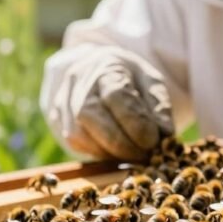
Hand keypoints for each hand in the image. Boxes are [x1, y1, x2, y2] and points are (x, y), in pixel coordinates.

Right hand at [48, 48, 173, 159]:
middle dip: (120, 143)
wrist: (100, 70)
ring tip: (133, 155)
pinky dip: (97, 152)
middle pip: (90, 115)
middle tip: (145, 156)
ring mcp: (63, 99)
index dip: (134, 122)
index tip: (153, 142)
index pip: (116, 95)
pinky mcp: (57, 118)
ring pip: (78, 133)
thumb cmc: (130, 78)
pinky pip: (74, 142)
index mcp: (106, 65)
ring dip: (108, 151)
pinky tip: (116, 152)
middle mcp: (78, 80)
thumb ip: (160, 106)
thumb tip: (165, 136)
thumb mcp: (152, 82)